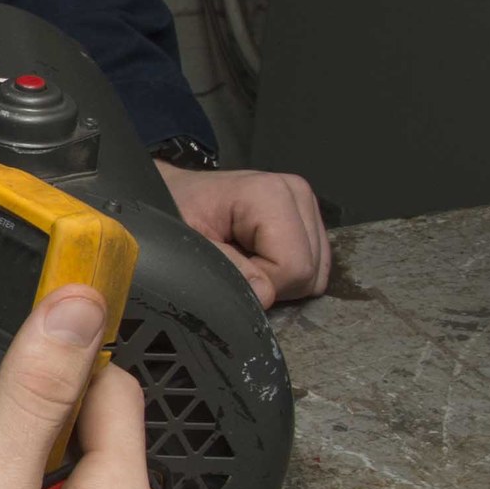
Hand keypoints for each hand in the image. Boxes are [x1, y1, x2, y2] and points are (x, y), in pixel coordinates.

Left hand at [157, 161, 329, 306]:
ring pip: (316, 272)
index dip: (263, 283)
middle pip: (310, 271)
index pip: (294, 267)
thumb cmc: (174, 211)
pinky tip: (258, 256)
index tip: (229, 269)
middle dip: (273, 282)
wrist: (173, 193)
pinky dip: (287, 271)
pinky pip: (315, 264)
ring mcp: (305, 204)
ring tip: (243, 257)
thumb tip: (266, 296)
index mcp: (271, 194)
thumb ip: (229, 270)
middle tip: (235, 263)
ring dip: (280, 278)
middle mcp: (296, 194)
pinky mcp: (306, 216)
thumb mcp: (189, 243)